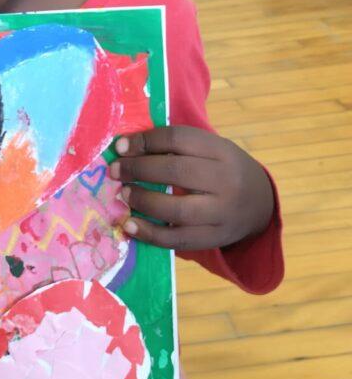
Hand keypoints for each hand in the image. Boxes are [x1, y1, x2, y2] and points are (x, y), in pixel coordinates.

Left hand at [109, 126, 273, 250]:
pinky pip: (177, 239)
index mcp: (222, 151)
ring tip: (123, 193)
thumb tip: (126, 147)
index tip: (121, 146)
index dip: (145, 141)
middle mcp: (226, 180)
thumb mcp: (211, 150)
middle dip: (138, 169)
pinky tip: (129, 225)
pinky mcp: (215, 238)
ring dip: (142, 200)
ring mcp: (222, 212)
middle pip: (174, 171)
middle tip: (115, 170)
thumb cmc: (223, 171)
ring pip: (176, 208)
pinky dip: (149, 234)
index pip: (178, 139)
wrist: (261, 205)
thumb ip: (177, 147)